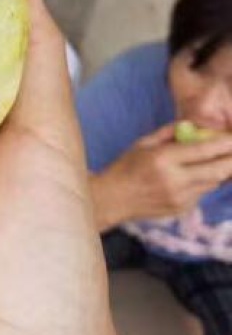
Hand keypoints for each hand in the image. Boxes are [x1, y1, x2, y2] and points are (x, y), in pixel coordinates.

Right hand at [92, 124, 231, 228]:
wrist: (115, 198)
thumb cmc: (127, 165)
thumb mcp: (144, 143)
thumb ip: (170, 132)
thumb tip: (194, 124)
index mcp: (163, 159)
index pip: (202, 150)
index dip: (223, 143)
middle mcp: (175, 180)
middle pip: (217, 170)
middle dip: (231, 160)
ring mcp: (181, 197)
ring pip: (213, 182)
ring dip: (220, 171)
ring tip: (221, 160)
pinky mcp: (183, 209)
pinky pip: (202, 192)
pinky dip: (204, 181)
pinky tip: (194, 176)